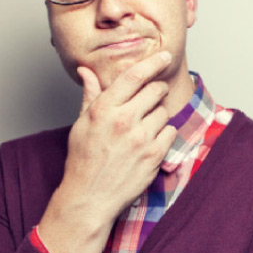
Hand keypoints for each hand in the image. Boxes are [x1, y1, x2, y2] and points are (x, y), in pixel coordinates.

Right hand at [37, 51, 177, 252]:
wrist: (89, 197)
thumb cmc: (83, 160)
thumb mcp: (81, 124)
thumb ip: (90, 95)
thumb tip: (86, 70)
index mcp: (104, 109)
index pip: (134, 75)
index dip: (152, 62)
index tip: (164, 55)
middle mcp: (123, 121)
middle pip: (155, 90)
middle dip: (155, 91)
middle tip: (148, 101)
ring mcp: (141, 138)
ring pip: (163, 112)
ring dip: (157, 116)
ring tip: (142, 129)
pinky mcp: (154, 155)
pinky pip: (171, 132)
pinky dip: (164, 135)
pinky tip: (149, 143)